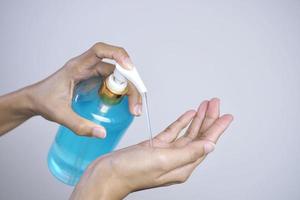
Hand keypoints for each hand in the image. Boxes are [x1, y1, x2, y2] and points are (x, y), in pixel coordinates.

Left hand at [25, 42, 140, 137]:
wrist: (34, 100)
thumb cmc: (43, 101)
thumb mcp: (60, 114)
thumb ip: (79, 125)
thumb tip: (102, 133)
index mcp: (77, 67)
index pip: (100, 50)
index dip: (117, 54)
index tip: (129, 68)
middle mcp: (87, 67)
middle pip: (116, 67)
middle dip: (130, 83)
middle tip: (135, 105)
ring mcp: (91, 74)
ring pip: (117, 75)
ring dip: (129, 89)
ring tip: (134, 107)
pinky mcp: (94, 82)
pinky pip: (113, 82)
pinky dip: (122, 92)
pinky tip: (125, 104)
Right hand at [70, 98, 232, 199]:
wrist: (106, 174)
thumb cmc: (130, 172)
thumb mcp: (163, 160)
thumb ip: (188, 153)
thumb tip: (211, 146)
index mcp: (182, 165)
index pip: (206, 143)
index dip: (217, 128)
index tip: (227, 116)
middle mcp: (176, 159)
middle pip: (198, 136)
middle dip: (209, 119)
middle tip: (216, 103)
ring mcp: (165, 152)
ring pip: (187, 132)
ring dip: (197, 118)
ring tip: (205, 106)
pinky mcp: (154, 146)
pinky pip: (173, 131)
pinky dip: (181, 122)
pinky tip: (187, 115)